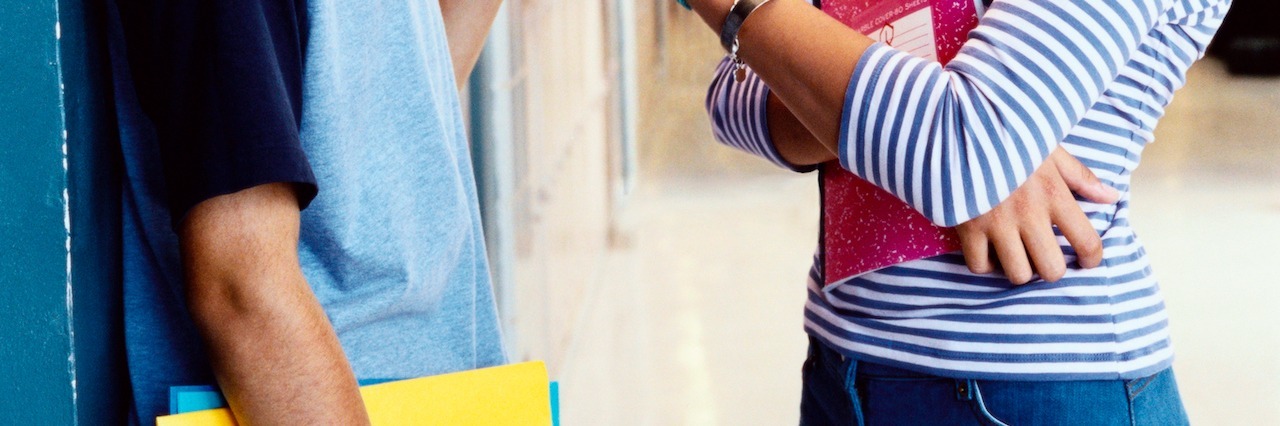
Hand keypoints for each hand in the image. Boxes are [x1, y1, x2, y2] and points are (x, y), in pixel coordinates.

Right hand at [956, 148, 1119, 283]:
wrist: (960, 128)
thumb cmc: (1009, 138)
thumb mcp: (1049, 150)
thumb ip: (1080, 177)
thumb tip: (1111, 197)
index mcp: (1054, 194)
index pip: (1087, 241)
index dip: (1092, 259)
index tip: (1087, 261)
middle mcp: (1028, 214)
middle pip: (1051, 269)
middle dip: (1052, 269)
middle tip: (1045, 257)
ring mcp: (996, 223)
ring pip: (1018, 274)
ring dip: (1020, 269)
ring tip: (1017, 255)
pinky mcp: (967, 227)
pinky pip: (979, 265)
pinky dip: (985, 263)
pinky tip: (989, 250)